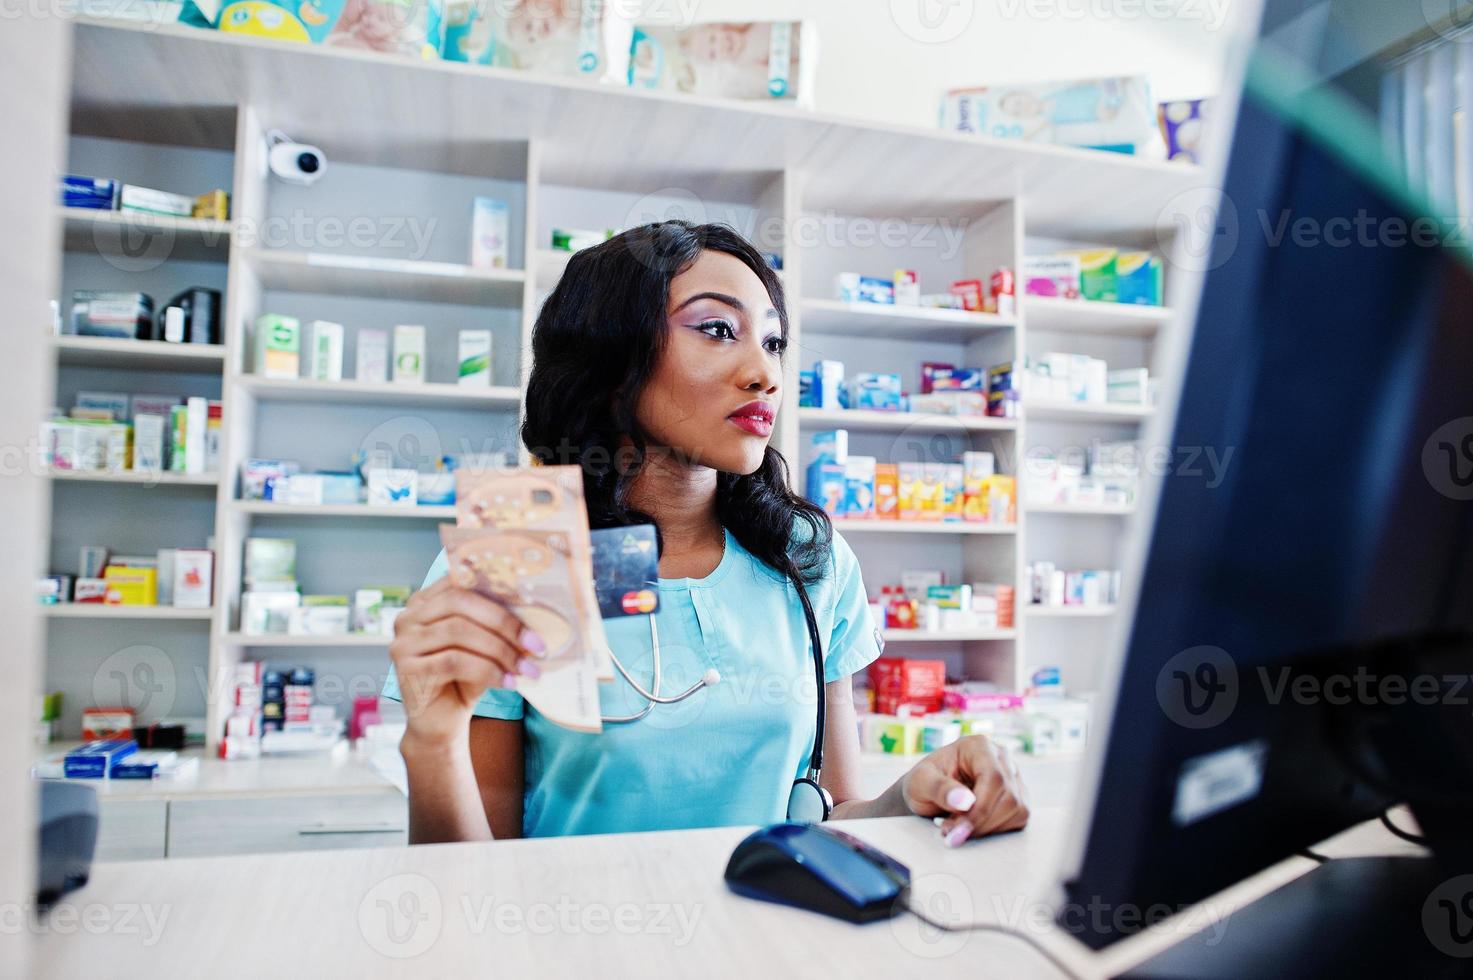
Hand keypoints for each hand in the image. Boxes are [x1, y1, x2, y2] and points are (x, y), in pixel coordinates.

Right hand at [389, 577, 546, 747]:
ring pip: (459, 632)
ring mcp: (403, 642)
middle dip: (504, 622)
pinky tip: (508, 683)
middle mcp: (408, 616)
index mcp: (426, 600)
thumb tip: (536, 606)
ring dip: (500, 650)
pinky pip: (454, 661)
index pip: (461, 581)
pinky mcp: (406, 669)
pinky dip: (487, 670)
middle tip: (537, 644)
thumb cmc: (465, 679)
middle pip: (460, 602)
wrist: (442, 723)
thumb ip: (496, 622)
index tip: (535, 608)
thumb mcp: (483, 645)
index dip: (499, 591)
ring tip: (526, 669)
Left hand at [900, 735, 1028, 846]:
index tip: (959, 829)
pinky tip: (972, 827)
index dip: (980, 808)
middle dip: (980, 822)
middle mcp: (1000, 758)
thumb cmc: (922, 782)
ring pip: (1016, 809)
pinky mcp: (1017, 796)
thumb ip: (939, 788)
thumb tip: (964, 801)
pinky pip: (1018, 818)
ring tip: (957, 828)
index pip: (993, 777)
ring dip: (986, 828)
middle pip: (1008, 796)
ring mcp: (1012, 777)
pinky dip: (995, 830)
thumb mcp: (919, 782)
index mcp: (978, 746)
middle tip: (952, 834)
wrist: (924, 792)